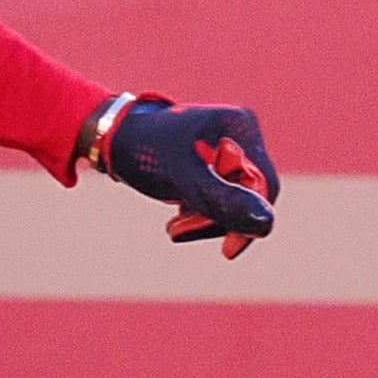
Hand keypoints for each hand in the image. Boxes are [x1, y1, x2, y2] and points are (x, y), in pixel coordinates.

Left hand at [95, 97, 277, 258]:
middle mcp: (240, 134)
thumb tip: (266, 225)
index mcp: (240, 128)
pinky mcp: (215, 162)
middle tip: (179, 232)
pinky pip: (222, 196)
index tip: (228, 250)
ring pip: (235, 199)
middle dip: (217, 220)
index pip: (264, 184)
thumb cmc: (144, 150)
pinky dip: (201, 211)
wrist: (111, 137)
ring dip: (206, 219)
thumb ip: (224, 200)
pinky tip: (177, 215)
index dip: (250, 219)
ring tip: (173, 226)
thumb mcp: (183, 177)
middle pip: (250, 194)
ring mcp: (228, 147)